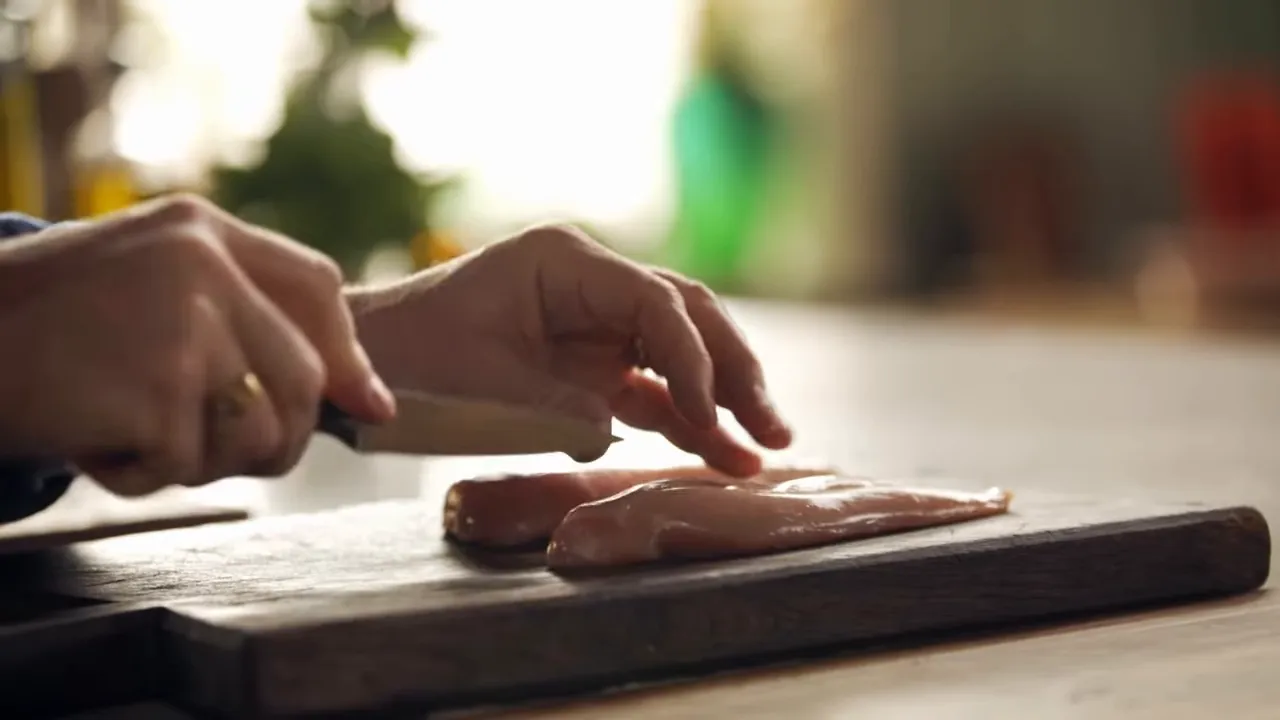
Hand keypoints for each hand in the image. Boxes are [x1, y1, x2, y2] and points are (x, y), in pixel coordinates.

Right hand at [0, 195, 394, 495]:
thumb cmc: (45, 324)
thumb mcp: (144, 284)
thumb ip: (243, 320)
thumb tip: (371, 401)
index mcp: (201, 231)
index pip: (316, 286)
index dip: (347, 355)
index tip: (367, 405)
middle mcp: (203, 266)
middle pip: (303, 378)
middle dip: (278, 436)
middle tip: (220, 452)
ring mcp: (183, 325)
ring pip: (257, 431)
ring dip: (201, 459)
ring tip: (132, 429)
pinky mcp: (157, 388)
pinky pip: (187, 464)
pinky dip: (139, 473)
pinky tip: (91, 438)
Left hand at [349, 224, 792, 475]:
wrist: (376, 363)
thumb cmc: (417, 357)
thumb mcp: (490, 380)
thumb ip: (567, 403)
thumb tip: (633, 427)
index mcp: (566, 262)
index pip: (655, 303)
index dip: (692, 360)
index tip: (711, 416)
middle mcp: (594, 282)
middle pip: (686, 318)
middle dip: (733, 372)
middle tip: (772, 428)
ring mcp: (598, 321)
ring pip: (681, 352)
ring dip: (722, 399)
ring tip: (766, 447)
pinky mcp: (594, 360)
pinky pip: (652, 386)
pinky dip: (684, 418)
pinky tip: (721, 450)